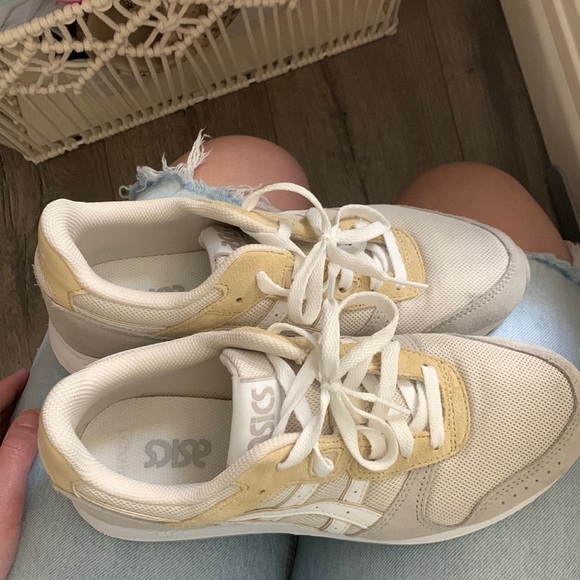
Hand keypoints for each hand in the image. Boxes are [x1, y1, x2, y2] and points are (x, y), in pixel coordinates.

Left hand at [0, 370, 38, 579]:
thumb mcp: (1, 493)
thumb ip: (15, 450)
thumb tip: (33, 416)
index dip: (4, 389)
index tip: (24, 375)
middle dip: (10, 405)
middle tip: (37, 392)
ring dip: (13, 427)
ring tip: (38, 414)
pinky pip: (0, 461)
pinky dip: (14, 448)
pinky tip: (31, 448)